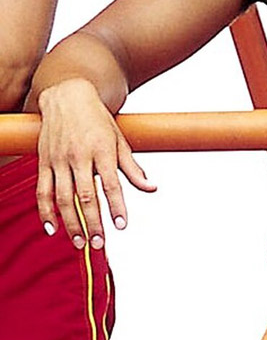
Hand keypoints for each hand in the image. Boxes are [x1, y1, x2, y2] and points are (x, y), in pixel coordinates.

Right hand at [36, 78, 155, 248]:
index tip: (122, 226)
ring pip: (63, 197)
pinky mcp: (43, 162)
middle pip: (86, 196)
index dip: (117, 206)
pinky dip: (45, 211)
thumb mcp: (120, 140)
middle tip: (100, 243)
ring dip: (71, 222)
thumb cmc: (98, 120)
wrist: (68, 96)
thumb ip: (133, 168)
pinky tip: (52, 228)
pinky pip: (42, 191)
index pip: (112, 184)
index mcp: (103, 151)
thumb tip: (151, 187)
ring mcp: (59, 160)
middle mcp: (80, 156)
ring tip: (79, 242)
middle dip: (93, 222)